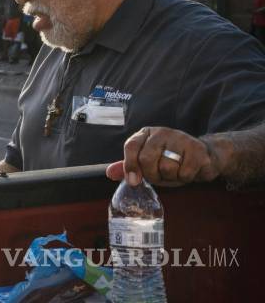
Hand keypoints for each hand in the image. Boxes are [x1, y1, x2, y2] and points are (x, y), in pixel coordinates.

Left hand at [105, 126, 219, 186]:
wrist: (205, 156)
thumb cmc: (172, 160)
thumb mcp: (148, 162)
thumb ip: (130, 166)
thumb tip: (109, 173)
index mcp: (146, 133)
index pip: (131, 146)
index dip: (130, 165)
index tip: (133, 181)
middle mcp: (162, 132)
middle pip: (146, 159)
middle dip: (152, 175)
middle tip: (160, 175)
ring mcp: (181, 138)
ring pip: (166, 168)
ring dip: (170, 178)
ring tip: (176, 171)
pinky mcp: (197, 149)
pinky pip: (184, 173)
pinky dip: (185, 178)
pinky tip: (189, 171)